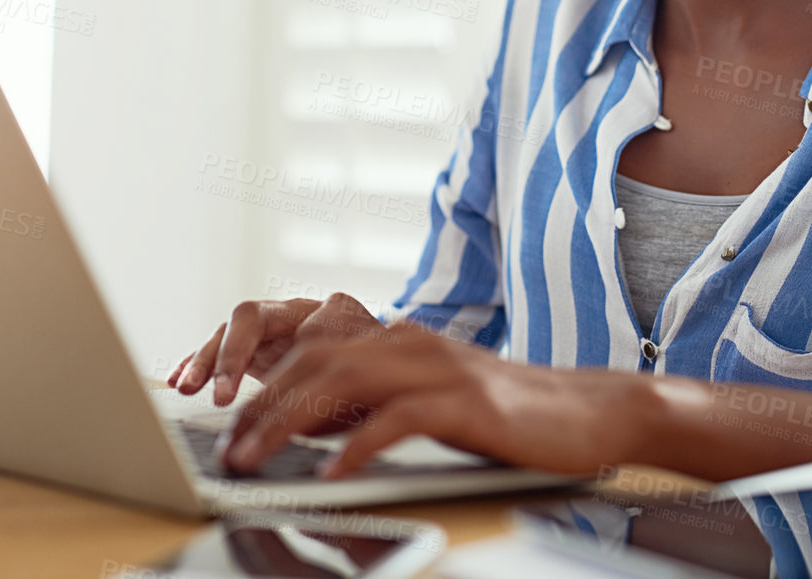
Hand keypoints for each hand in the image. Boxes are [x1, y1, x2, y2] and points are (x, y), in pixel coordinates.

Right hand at [167, 293, 385, 406]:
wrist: (379, 363)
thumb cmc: (378, 374)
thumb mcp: (374, 383)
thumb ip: (352, 386)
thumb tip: (321, 395)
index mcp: (333, 312)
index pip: (304, 325)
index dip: (294, 355)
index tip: (281, 385)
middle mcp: (295, 311)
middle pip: (253, 316)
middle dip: (232, 355)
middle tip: (223, 396)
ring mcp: (270, 325)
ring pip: (230, 331)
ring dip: (207, 360)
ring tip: (187, 388)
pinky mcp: (251, 346)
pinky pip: (219, 348)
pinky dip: (197, 363)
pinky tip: (177, 381)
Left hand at [221, 320, 651, 478]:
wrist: (590, 410)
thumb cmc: (505, 414)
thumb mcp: (427, 402)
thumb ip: (372, 404)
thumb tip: (305, 425)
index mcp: (396, 340)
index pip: (309, 348)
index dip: (259, 378)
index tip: (222, 416)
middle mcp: (409, 343)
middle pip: (313, 358)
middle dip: (260, 400)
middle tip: (225, 444)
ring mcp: (438, 368)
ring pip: (342, 380)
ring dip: (289, 419)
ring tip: (254, 455)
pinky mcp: (465, 402)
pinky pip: (397, 419)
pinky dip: (358, 443)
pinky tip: (332, 471)